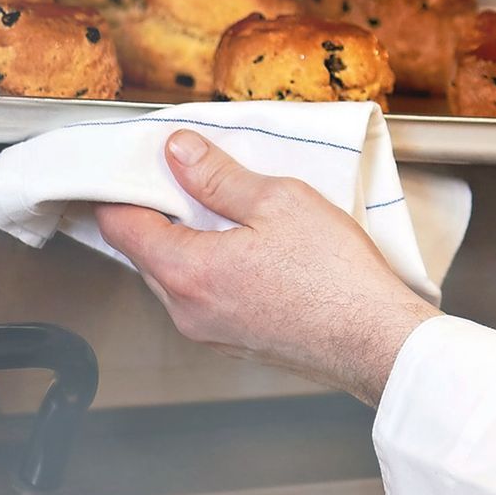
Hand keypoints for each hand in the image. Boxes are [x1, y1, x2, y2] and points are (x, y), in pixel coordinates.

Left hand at [97, 130, 442, 405]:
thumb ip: (218, 177)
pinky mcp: (233, 341)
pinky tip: (244, 246)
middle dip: (156, 211)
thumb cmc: (335, 277)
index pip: (121, 226)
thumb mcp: (278, 202)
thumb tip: (178, 153)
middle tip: (184, 175)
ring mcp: (209, 332)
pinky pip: (200, 296)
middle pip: (142, 252)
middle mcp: (186, 310)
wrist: (375, 341)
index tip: (135, 163)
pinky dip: (207, 266)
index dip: (120, 188)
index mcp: (187, 272)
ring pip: (172, 276)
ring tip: (221, 207)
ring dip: (183, 240)